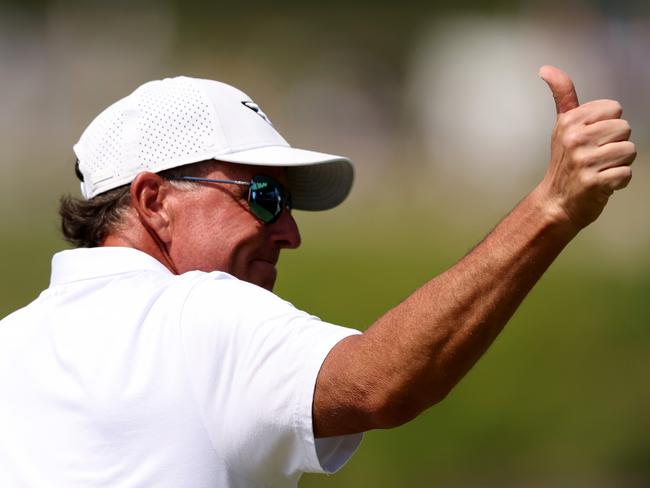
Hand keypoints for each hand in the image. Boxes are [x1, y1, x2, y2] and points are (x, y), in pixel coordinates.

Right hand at [537, 65, 635, 229]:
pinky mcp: (594, 182)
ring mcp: (584, 161)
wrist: (556, 203)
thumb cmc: (564, 165)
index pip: (615, 109)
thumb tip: (546, 69)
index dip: (608, 125)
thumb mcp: (562, 127)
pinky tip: (601, 184)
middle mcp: (575, 140)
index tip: (592, 139)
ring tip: (599, 170)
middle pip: (625, 129)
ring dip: (619, 164)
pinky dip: (618, 182)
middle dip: (616, 145)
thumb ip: (562, 95)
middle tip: (596, 158)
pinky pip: (626, 174)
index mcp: (570, 122)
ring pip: (629, 151)